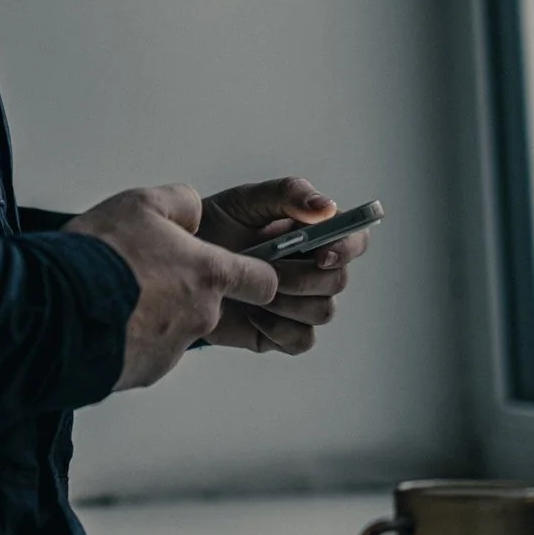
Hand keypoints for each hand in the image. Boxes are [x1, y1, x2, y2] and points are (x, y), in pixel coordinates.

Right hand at [63, 184, 284, 391]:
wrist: (59, 308)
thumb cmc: (102, 254)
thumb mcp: (142, 203)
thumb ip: (181, 204)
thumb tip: (195, 212)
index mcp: (208, 273)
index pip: (263, 281)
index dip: (256, 275)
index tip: (243, 271)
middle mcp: (200, 314)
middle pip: (209, 304)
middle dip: (183, 291)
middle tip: (145, 274)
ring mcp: (174, 348)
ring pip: (174, 327)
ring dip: (154, 313)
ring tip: (115, 295)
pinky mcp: (146, 371)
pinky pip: (146, 351)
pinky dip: (132, 337)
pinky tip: (105, 319)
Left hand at [195, 174, 369, 355]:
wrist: (179, 266)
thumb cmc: (216, 226)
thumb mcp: (246, 201)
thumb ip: (287, 194)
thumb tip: (325, 207)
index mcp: (314, 233)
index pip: (354, 239)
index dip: (347, 247)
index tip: (322, 253)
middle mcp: (314, 269)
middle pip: (338, 280)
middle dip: (302, 277)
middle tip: (266, 269)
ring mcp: (301, 303)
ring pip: (323, 311)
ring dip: (287, 301)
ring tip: (252, 287)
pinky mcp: (283, 332)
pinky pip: (301, 340)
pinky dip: (278, 328)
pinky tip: (251, 311)